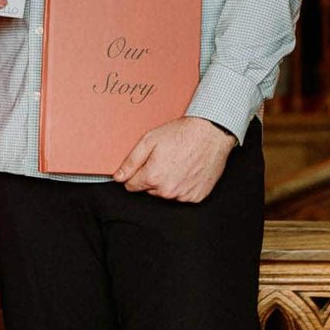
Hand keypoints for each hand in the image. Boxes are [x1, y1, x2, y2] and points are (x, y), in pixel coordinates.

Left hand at [114, 117, 234, 202]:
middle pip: (149, 190)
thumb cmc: (181, 134)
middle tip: (164, 159)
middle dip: (153, 177)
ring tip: (178, 162)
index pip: (132, 186)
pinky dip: (184, 185)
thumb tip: (118, 177)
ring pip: (166, 193)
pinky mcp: (197, 196)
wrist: (211, 133)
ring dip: (168, 182)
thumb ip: (131, 162)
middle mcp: (167, 191)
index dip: (136, 174)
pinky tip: (188, 169)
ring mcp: (183, 195)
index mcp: (153, 178)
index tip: (144, 165)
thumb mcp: (149, 140)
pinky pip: (183, 195)